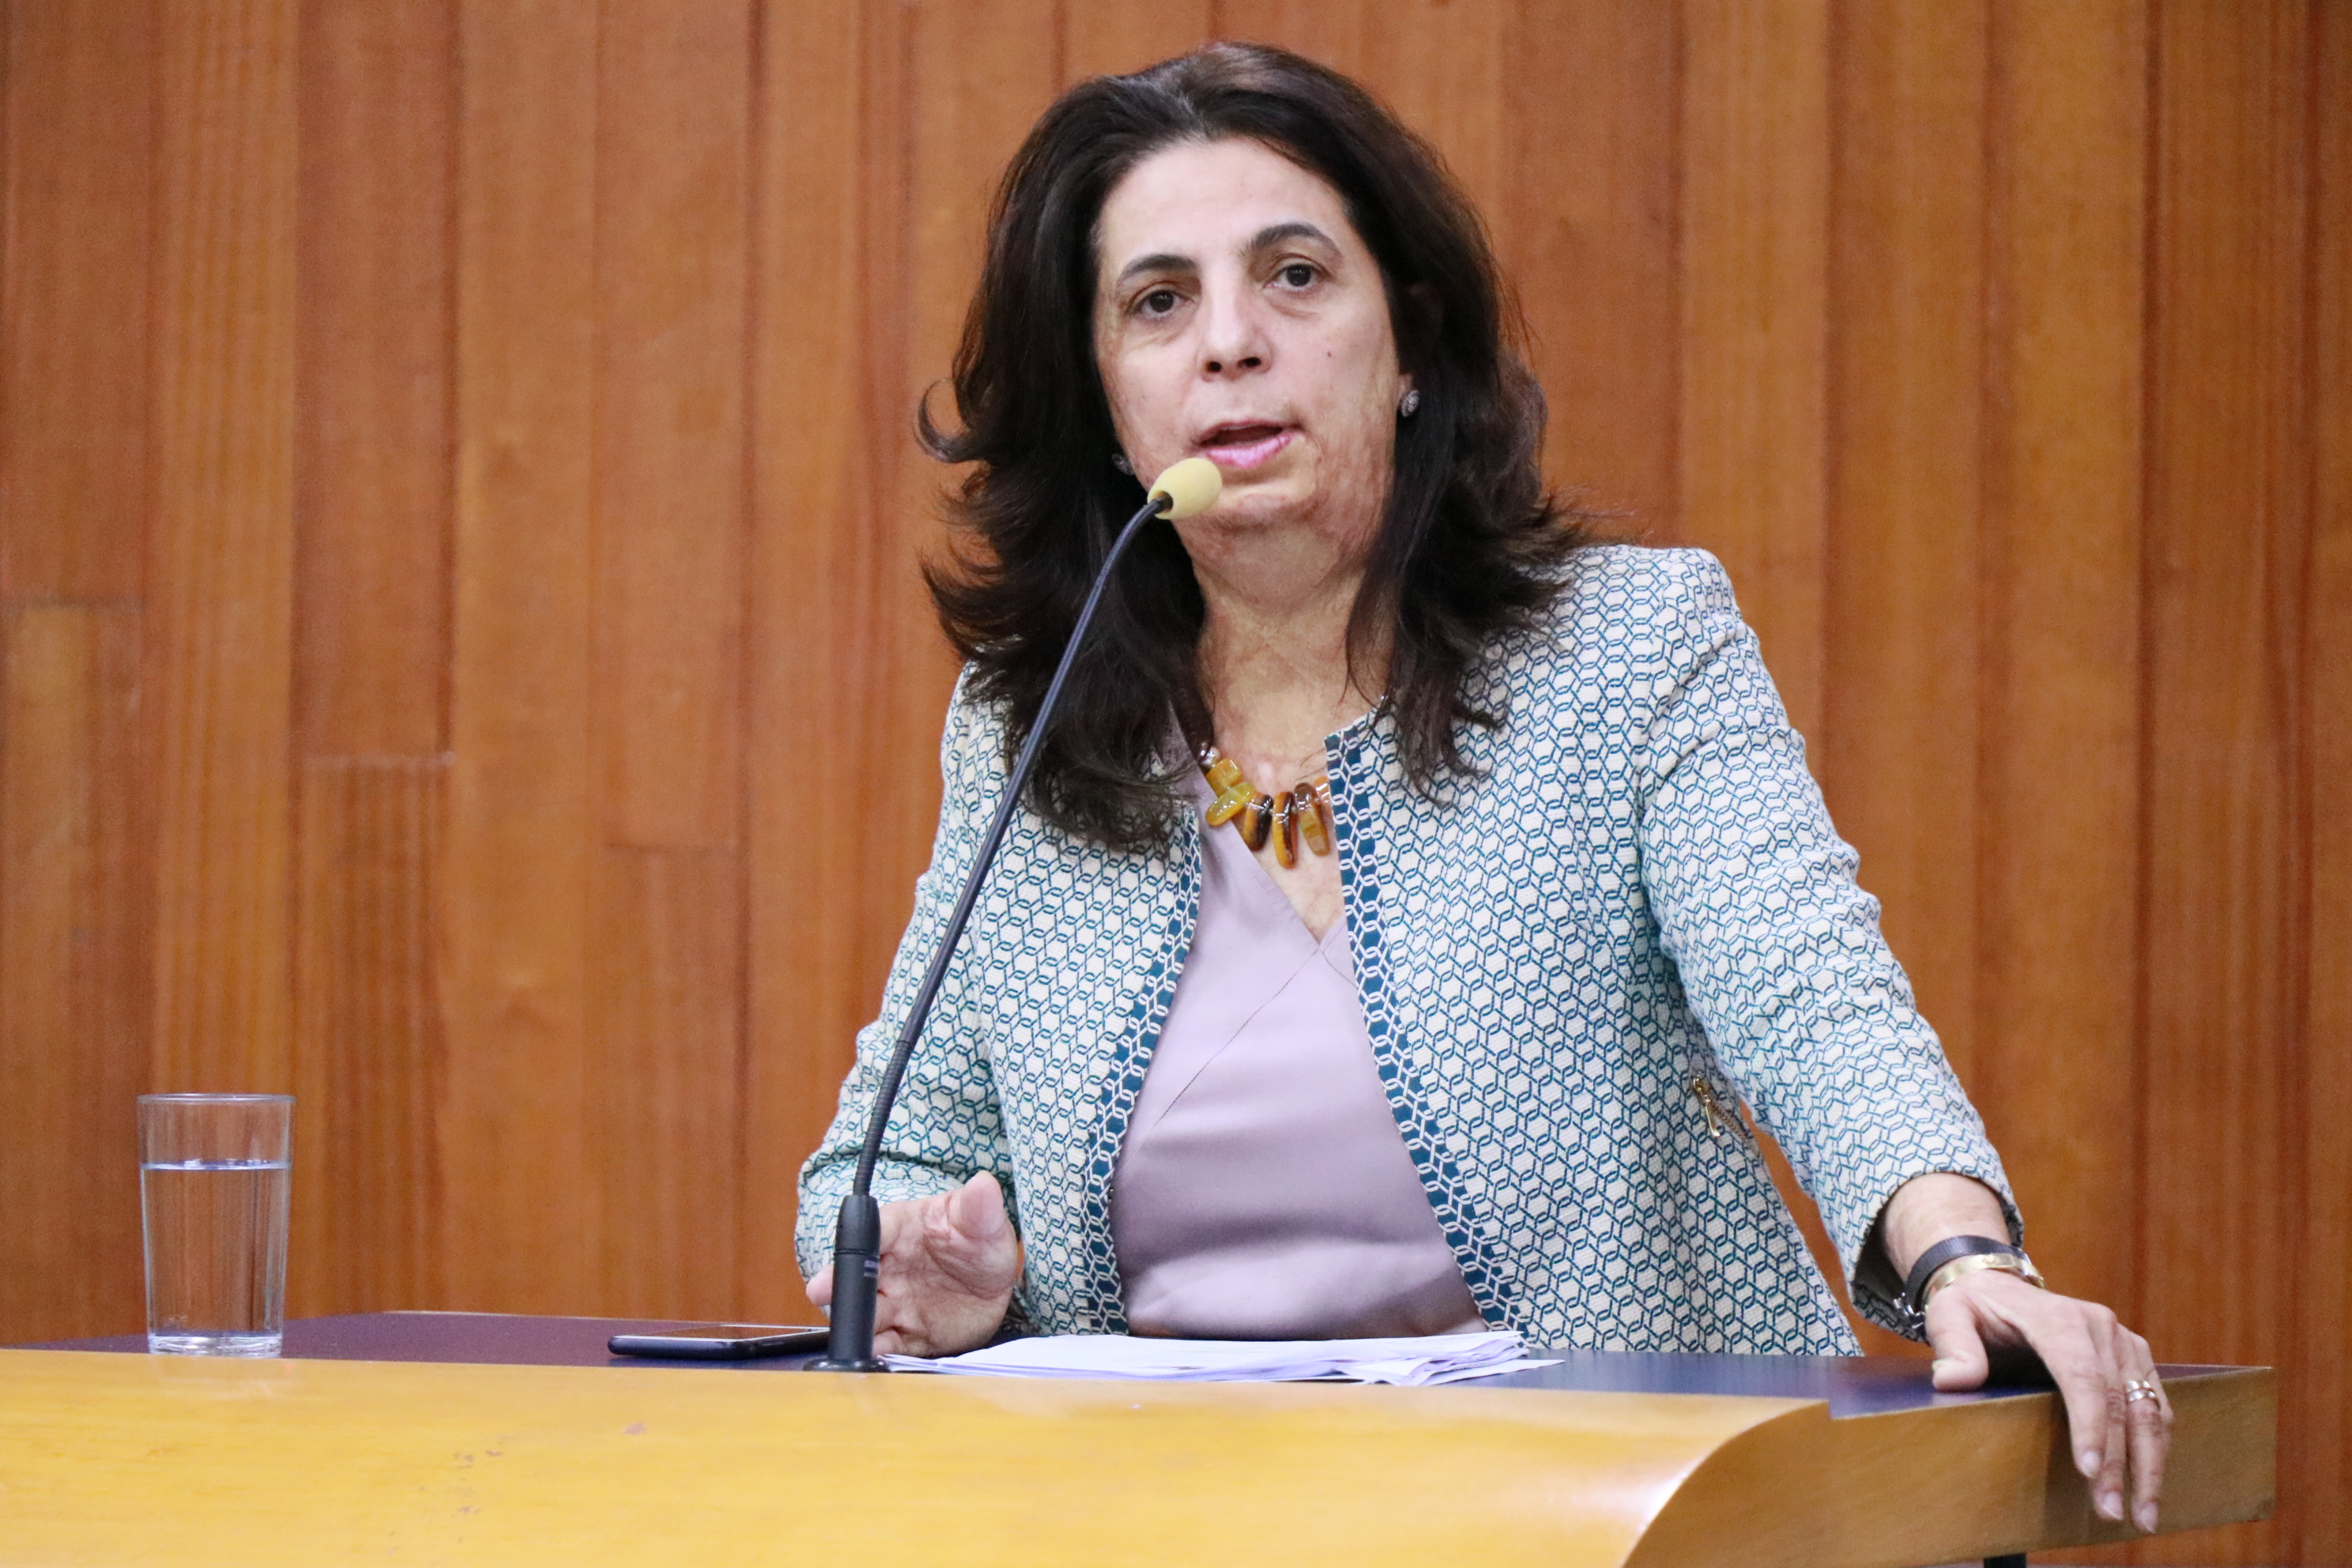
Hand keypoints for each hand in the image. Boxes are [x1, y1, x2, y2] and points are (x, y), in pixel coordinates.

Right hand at [803, 1172, 1021, 1356]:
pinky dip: (879, 1352)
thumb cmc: (978, 1240)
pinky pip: (888, 1345)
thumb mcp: (983, 1221)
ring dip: (856, 1323)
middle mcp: (887, 1268)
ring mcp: (895, 1303)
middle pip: (857, 1276)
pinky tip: (874, 1356)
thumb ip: (979, 1206)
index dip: (857, 1240)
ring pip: (867, 1314)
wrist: (992, 1283)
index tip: (846, 1251)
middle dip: (839, 1284)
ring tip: (854, 1333)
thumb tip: (983, 1184)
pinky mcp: (906, 1334)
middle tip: (822, 1292)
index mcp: (899, 1230)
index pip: (874, 1231)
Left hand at [1924, 1268, 2171, 1533]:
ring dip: (2148, 1463)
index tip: (2087, 1470)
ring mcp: (2123, 1342)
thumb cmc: (1972, 1307)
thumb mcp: (1949, 1315)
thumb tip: (1952, 1380)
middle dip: (2119, 1461)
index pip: (2081, 1375)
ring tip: (2142, 1514)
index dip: (2089, 1424)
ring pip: (2147, 1409)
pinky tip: (2148, 1483)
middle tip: (2110, 1510)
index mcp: (2058, 1318)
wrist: (1997, 1288)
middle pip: (2119, 1400)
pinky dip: (2155, 1447)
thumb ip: (1953, 1345)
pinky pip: (2154, 1406)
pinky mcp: (2134, 1358)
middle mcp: (2099, 1327)